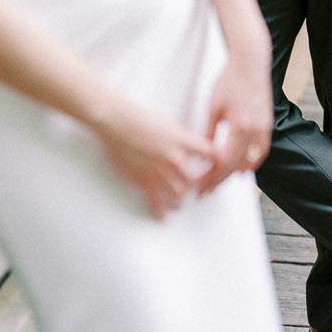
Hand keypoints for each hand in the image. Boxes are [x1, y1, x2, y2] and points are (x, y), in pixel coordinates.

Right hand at [94, 95, 215, 219]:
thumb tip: (183, 143)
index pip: (209, 153)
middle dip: (195, 187)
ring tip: (179, 203)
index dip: (215, 162)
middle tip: (195, 191)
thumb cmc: (136, 115)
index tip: (216, 167)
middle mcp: (174, 157)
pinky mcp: (142, 180)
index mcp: (181, 139)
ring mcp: (158, 171)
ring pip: (178, 194)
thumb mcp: (165, 121)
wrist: (114, 120)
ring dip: (180, 200)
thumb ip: (177, 136)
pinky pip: (155, 202)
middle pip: (194, 180)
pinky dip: (160, 212)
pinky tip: (162, 216)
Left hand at [197, 52, 273, 195]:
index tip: (201, 186)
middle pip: (237, 166)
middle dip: (221, 180)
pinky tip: (242, 167)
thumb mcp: (214, 107)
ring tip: (222, 181)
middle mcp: (255, 131)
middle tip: (208, 190)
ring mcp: (264, 128)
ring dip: (237, 173)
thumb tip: (201, 152)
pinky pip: (261, 150)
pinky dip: (252, 162)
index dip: (213, 177)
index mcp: (240, 127)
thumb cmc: (229, 81)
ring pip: (252, 161)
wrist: (250, 63)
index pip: (225, 162)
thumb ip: (209, 132)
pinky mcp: (267, 123)